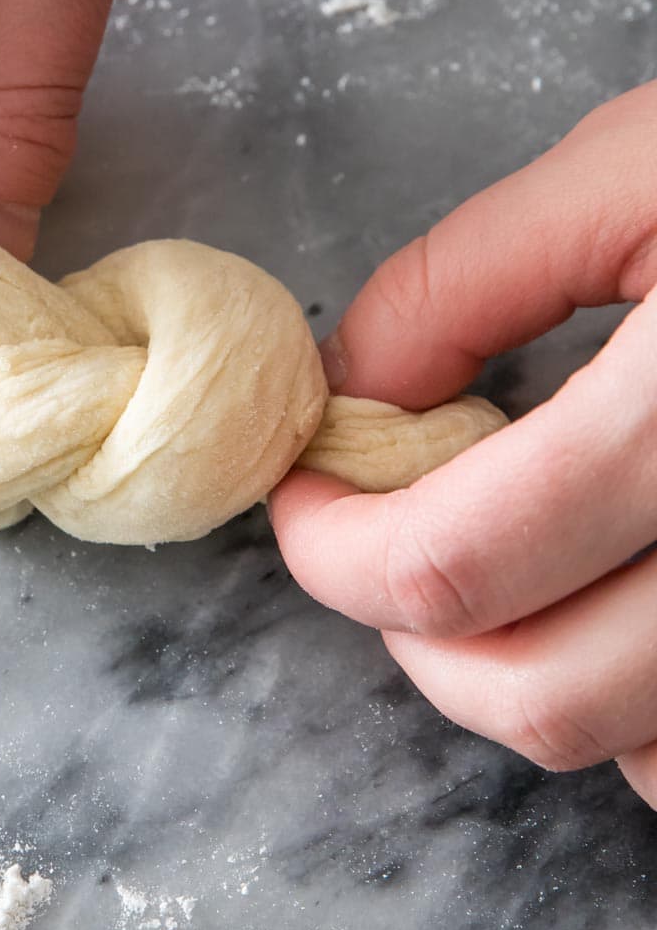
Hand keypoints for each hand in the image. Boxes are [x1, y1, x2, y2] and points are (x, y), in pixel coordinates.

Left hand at [270, 83, 656, 806]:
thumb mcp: (626, 172)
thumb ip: (464, 280)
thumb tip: (354, 389)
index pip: (458, 562)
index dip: (334, 546)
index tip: (307, 495)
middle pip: (544, 696)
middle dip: (417, 631)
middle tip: (384, 536)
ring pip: (644, 756)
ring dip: (538, 675)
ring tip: (515, 551)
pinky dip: (647, 703)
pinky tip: (625, 587)